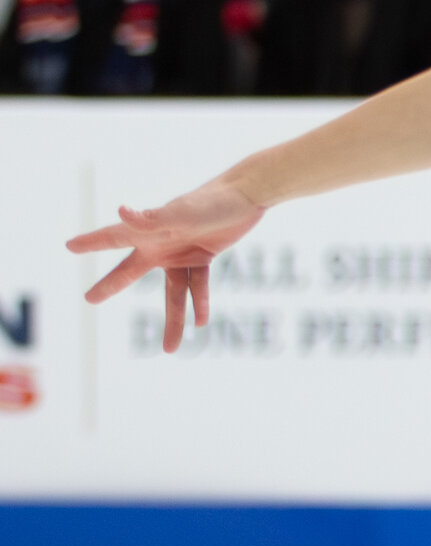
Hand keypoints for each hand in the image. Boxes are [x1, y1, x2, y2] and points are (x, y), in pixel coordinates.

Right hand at [65, 178, 266, 353]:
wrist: (247, 196)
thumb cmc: (211, 201)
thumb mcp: (182, 213)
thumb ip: (153, 219)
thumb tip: (121, 211)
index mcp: (149, 230)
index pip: (113, 237)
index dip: (91, 242)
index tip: (69, 246)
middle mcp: (160, 242)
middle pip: (131, 270)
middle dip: (110, 286)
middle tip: (89, 299)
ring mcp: (181, 251)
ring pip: (173, 292)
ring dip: (174, 319)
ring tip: (170, 350)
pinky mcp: (203, 255)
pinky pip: (198, 285)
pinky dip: (201, 302)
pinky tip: (202, 322)